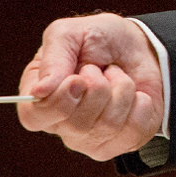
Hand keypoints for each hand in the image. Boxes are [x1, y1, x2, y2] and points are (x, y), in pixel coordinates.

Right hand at [17, 14, 162, 160]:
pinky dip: (140, 104)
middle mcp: (61, 124)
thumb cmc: (100, 39)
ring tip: (117, 76)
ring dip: (121, 90)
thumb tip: (39, 91)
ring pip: (107, 126)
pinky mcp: (121, 143)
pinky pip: (133, 132)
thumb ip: (53, 58)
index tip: (78, 78)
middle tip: (100, 69)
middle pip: (75, 124)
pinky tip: (135, 94)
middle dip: (98, 88)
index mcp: (40, 97)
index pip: (33, 117)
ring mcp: (90, 139)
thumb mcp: (71, 33)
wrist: (142, 46)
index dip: (58, 100)